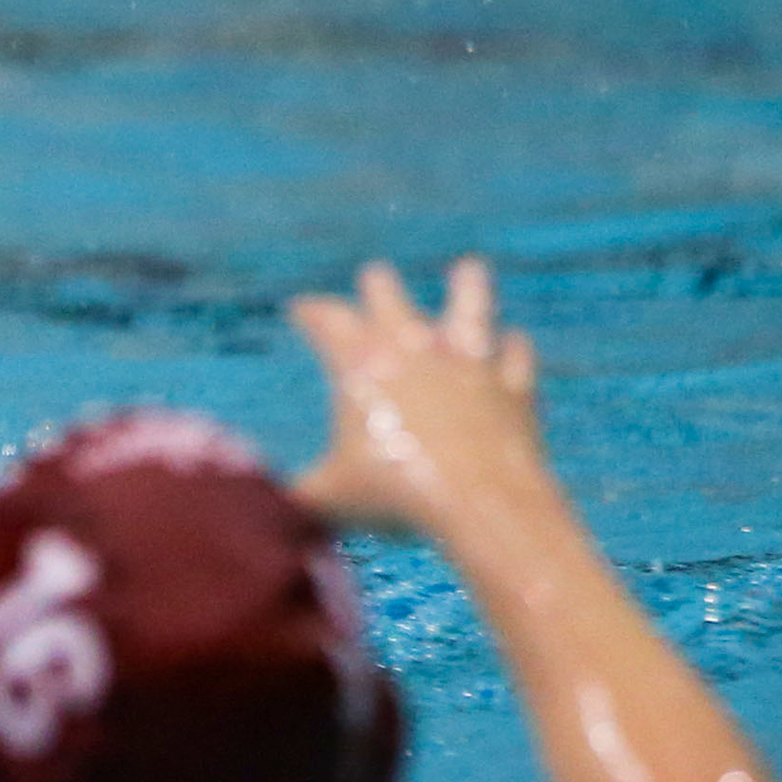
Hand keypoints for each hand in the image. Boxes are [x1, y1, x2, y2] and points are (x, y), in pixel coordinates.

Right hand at [287, 257, 549, 538]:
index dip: (311, 311)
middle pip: (390, 298)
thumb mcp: (330, 497)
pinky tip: (514, 341)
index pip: (327, 320)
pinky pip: (515, 357)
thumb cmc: (394, 496)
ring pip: (469, 306)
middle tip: (375, 277)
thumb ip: (298, 494)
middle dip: (378, 287)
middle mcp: (414, 348)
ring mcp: (468, 363)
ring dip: (467, 287)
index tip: (300, 309)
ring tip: (469, 269)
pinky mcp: (512, 388)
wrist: (480, 503)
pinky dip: (513, 349)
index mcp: (361, 364)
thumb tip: (266, 511)